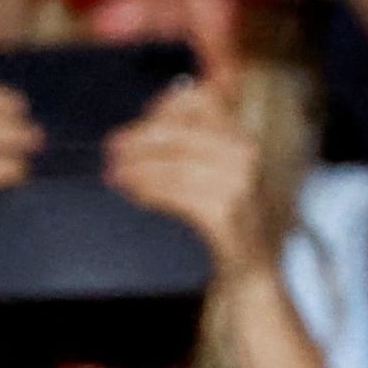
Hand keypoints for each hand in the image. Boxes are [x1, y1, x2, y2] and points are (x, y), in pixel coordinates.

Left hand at [102, 76, 266, 267]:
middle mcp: (245, 155)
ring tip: (116, 173)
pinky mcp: (224, 212)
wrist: (255, 267)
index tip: (141, 118)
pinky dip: (149, 190)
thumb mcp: (227, 170)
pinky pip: (175, 193)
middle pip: (180, 133)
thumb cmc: (234, 216)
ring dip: (137, 168)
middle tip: (112, 147)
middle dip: (140, 139)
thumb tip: (158, 111)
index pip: (203, 100)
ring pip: (173, 164)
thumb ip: (199, 140)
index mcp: (243, 137)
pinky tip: (135, 193)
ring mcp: (237, 184)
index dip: (166, 105)